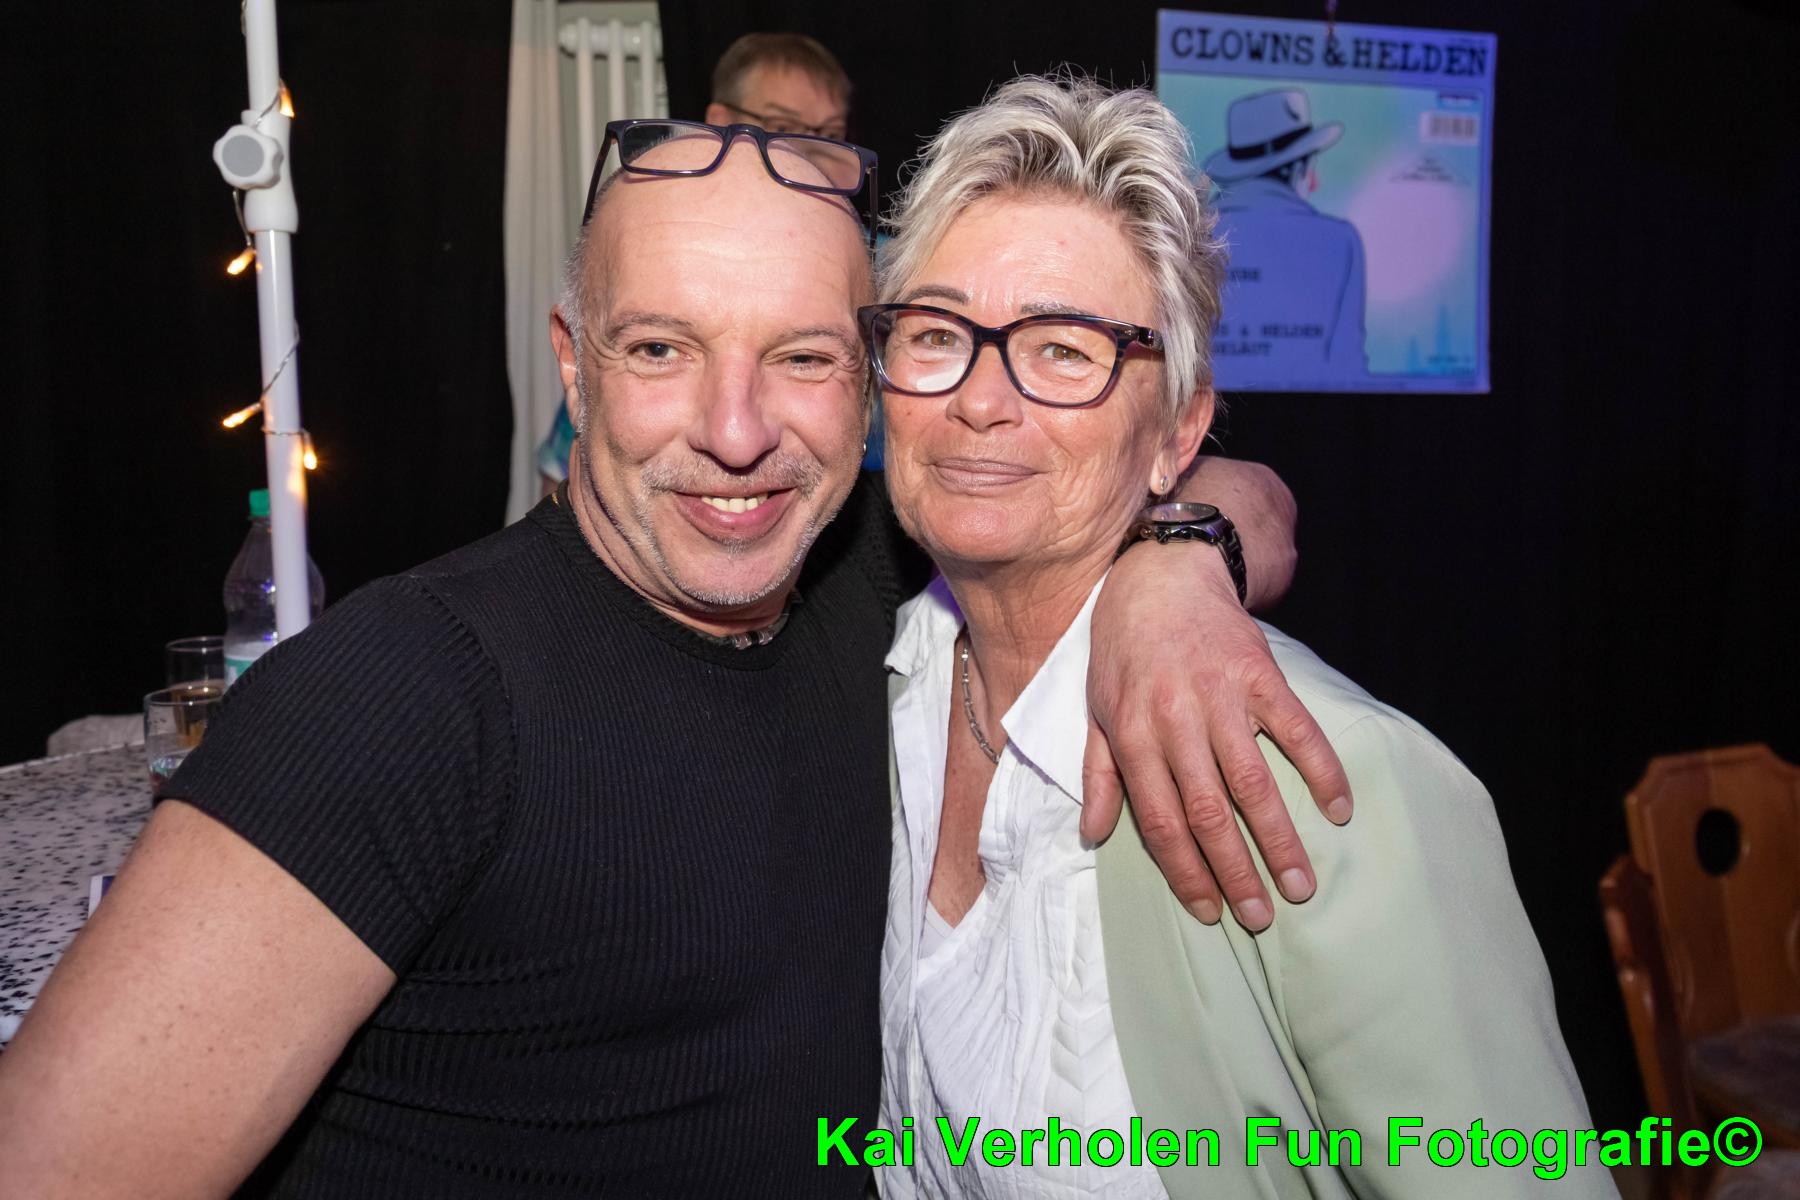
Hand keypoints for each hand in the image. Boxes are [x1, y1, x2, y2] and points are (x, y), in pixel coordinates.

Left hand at [1084, 546, 1351, 930]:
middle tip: (1262, 917)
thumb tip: (1093, 834)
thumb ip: (1098, 774)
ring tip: (1302, 886)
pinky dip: (1322, 771)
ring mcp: (1222, 696)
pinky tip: (1339, 810)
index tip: (1209, 912)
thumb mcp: (1096, 711)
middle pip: (1209, 812)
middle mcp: (1176, 719)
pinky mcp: (1263, 674)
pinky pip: (1298, 730)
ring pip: (1254, 782)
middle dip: (1236, 872)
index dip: (1185, 872)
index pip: (1160, 821)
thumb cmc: (1123, 651)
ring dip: (1280, 839)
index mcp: (1132, 735)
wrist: (1161, 574)